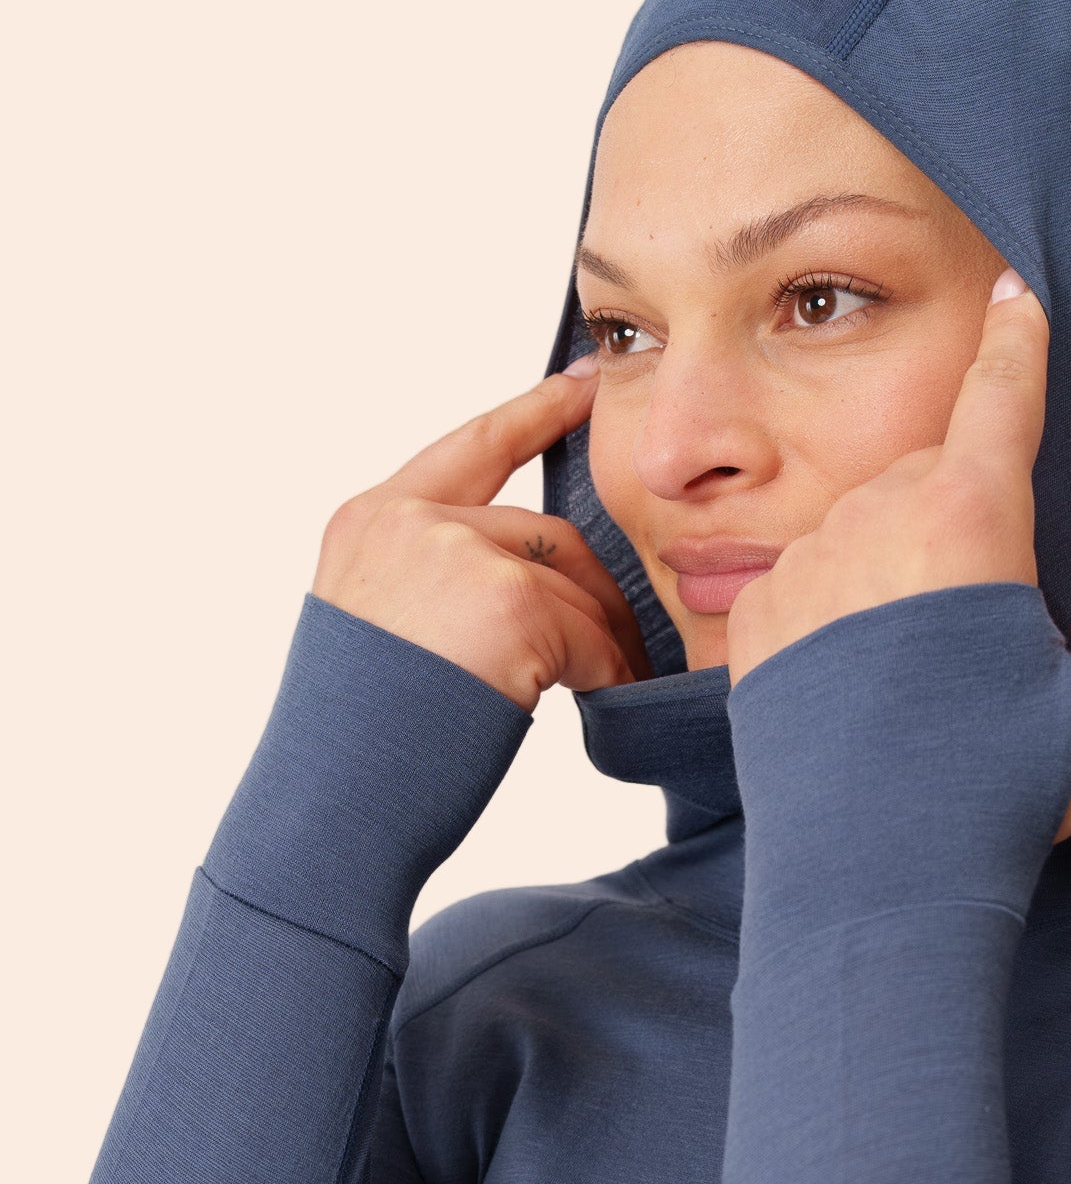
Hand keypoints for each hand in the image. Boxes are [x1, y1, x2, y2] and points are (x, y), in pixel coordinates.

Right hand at [313, 364, 650, 709]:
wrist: (333, 798)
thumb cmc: (356, 739)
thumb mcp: (376, 630)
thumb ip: (434, 581)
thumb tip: (528, 583)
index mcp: (371, 520)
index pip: (470, 446)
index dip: (532, 415)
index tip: (578, 385)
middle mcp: (409, 520)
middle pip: (543, 531)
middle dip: (590, 592)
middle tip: (622, 644)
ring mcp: (457, 553)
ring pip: (571, 585)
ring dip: (600, 640)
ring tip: (610, 684)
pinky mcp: (507, 601)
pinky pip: (589, 636)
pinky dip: (604, 675)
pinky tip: (598, 702)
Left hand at [725, 271, 1070, 839]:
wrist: (868, 873)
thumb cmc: (993, 793)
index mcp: (973, 518)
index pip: (1002, 396)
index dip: (1018, 340)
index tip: (1017, 289)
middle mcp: (879, 516)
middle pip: (933, 481)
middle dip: (960, 533)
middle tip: (974, 644)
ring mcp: (806, 564)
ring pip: (864, 533)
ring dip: (892, 577)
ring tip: (908, 684)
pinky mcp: (754, 619)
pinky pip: (808, 586)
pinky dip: (836, 616)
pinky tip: (854, 689)